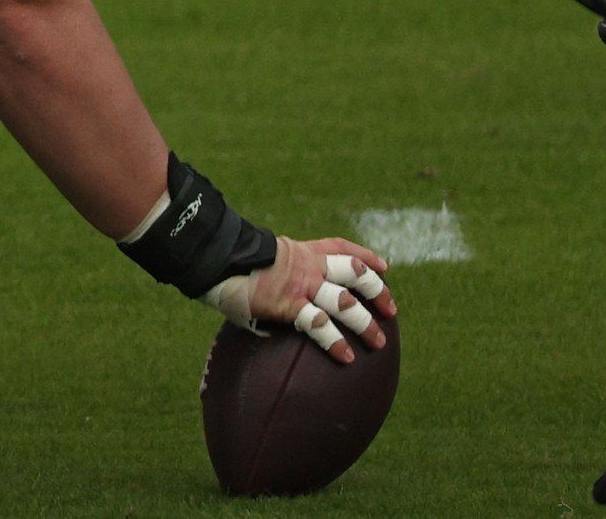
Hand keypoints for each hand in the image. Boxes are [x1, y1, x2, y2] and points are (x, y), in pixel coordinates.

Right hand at [216, 239, 393, 364]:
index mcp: (301, 251)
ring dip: (365, 322)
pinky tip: (346, 356)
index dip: (366, 256)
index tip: (384, 267)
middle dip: (377, 291)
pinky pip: (319, 325)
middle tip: (390, 310)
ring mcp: (301, 285)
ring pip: (345, 301)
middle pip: (354, 272)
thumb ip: (274, 278)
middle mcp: (308, 265)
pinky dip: (335, 341)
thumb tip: (269, 309)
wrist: (215, 257)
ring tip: (377, 342)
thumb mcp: (259, 261)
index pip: (341, 247)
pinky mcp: (289, 305)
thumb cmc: (230, 262)